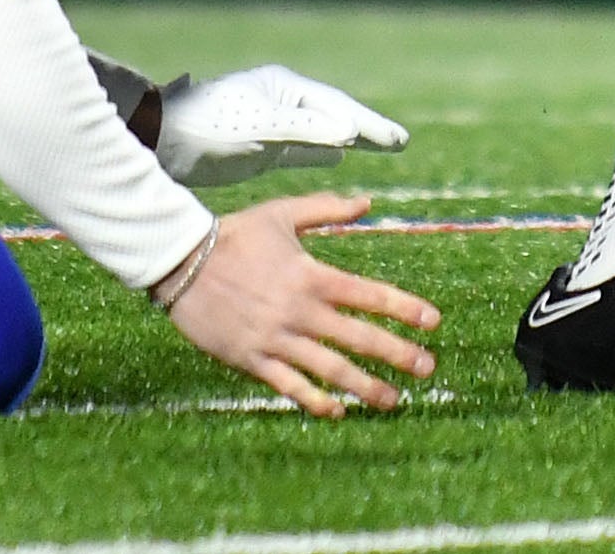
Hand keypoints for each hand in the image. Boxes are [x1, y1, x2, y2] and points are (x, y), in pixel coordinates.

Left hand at [155, 65, 409, 186]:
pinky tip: (339, 154)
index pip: (336, 108)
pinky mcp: (261, 146)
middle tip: (401, 141)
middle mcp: (283, 102)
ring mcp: (273, 123)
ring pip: (322, 132)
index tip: (398, 140)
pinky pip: (303, 147)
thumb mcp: (261, 128)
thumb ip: (306, 131)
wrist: (163, 142)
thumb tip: (349, 135)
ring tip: (382, 143)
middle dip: (368, 128)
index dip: (368, 125)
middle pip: (335, 116)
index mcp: (284, 88)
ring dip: (351, 138)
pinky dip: (324, 150)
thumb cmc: (210, 127)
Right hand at [158, 193, 439, 416]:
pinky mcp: (251, 359)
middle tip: (428, 367)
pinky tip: (337, 411)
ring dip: (365, 386)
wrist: (180, 261)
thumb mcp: (283, 213)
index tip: (434, 322)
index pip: (370, 295)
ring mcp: (276, 338)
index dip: (405, 308)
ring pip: (330, 369)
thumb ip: (327, 210)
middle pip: (358, 337)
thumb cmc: (235, 234)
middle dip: (397, 354)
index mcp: (312, 275)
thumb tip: (367, 204)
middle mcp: (300, 310)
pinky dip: (315, 401)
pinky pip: (289, 386)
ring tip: (394, 399)